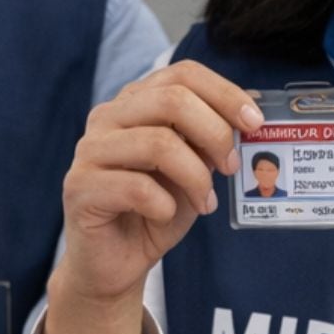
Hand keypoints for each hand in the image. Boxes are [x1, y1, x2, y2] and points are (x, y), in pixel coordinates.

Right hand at [53, 61, 262, 306]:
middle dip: (215, 133)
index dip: (224, 93)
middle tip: (230, 167)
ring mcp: (89, 150)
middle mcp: (108, 117)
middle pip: (172, 100)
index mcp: (136, 102)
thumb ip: (210, 139)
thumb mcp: (193, 167)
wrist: (116, 260)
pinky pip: (137, 188)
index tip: (254, 123)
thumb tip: (251, 115)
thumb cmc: (155, 209)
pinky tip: (165, 216)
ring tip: (204, 202)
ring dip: (195, 177)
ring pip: (158, 144)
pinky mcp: (80, 187)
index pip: (183, 74)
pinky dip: (165, 206)